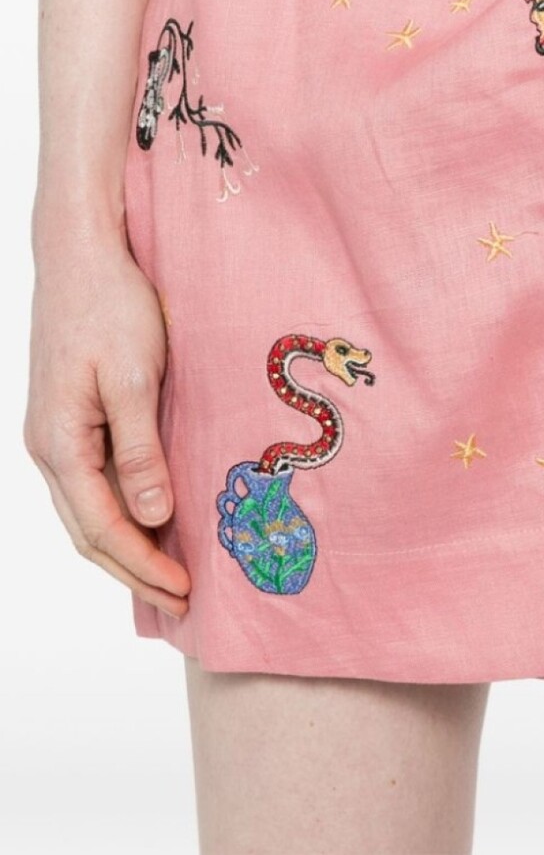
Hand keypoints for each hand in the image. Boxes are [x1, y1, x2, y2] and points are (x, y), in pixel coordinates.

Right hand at [23, 230, 189, 615]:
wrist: (82, 255)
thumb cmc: (112, 306)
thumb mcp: (136, 377)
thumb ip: (140, 450)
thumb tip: (152, 517)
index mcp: (60, 443)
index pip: (103, 528)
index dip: (143, 565)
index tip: (184, 590)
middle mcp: (47, 446)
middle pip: (88, 531)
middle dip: (133, 570)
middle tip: (181, 600)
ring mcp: (53, 432)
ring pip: (86, 510)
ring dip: (125, 547)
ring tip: (168, 573)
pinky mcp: (67, 416)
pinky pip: (90, 481)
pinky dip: (117, 512)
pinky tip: (147, 518)